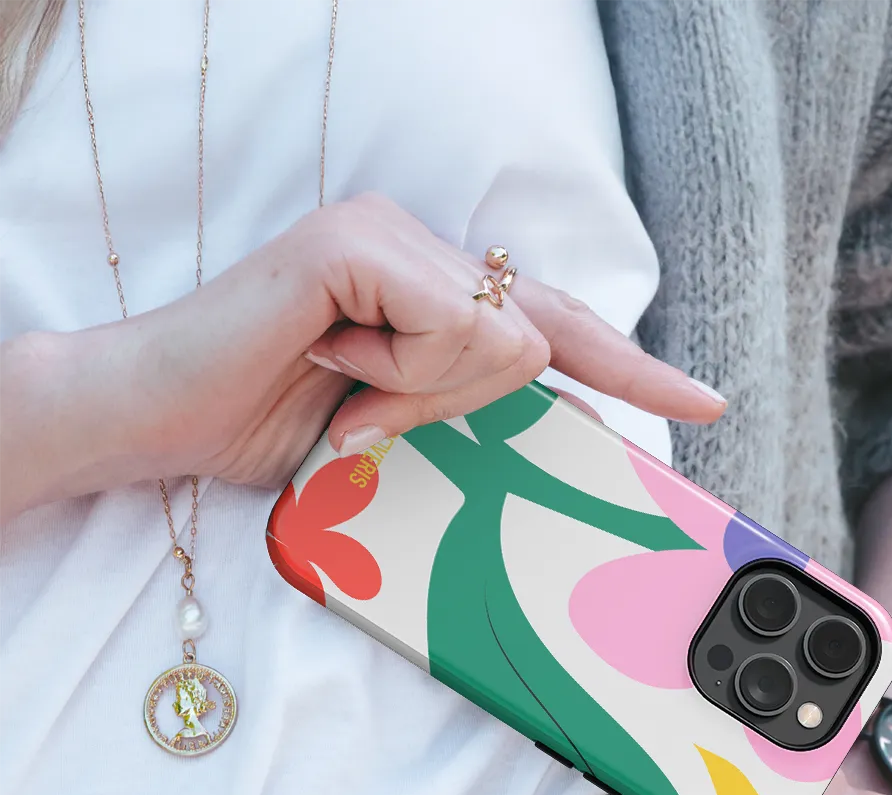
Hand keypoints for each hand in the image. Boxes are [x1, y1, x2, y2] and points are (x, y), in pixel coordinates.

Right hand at [31, 192, 723, 500]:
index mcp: (435, 287)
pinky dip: (399, 374)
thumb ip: (473, 411)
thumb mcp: (398, 431)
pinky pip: (452, 328)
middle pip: (536, 340)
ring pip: (502, 341)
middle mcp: (423, 244)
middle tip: (367, 406)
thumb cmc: (272, 428)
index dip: (632, 367)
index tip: (701, 404)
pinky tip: (334, 360)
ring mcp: (390, 233)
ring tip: (342, 385)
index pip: (556, 326)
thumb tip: (566, 421)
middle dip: (464, 404)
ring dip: (421, 396)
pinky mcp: (358, 243)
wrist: (157, 420)